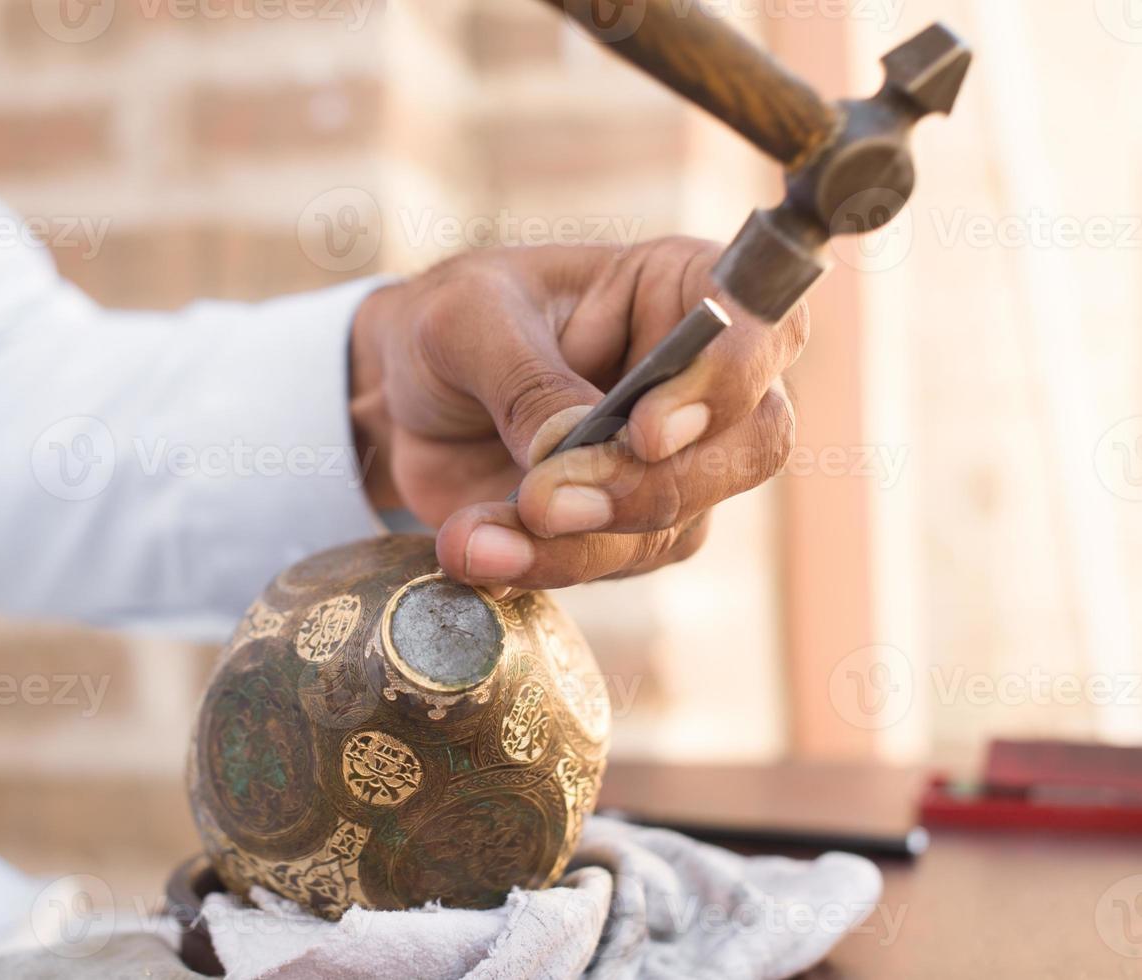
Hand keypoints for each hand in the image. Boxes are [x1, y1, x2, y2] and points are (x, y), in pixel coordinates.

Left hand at [349, 238, 807, 592]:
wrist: (401, 403)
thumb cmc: (448, 327)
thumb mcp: (466, 323)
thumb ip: (524, 380)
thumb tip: (569, 449)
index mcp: (681, 288)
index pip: (766, 325)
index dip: (729, 382)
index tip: (646, 430)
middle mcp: (700, 380)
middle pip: (751, 447)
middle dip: (651, 488)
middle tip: (546, 500)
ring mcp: (674, 463)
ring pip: (678, 524)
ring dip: (577, 543)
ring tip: (476, 536)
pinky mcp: (629, 528)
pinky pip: (616, 563)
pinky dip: (543, 565)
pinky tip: (475, 547)